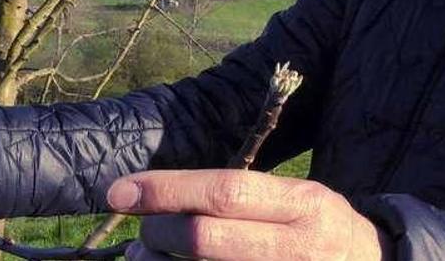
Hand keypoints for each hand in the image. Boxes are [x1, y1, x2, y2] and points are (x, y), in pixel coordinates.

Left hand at [107, 170, 391, 260]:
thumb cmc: (324, 234)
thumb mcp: (302, 201)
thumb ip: (246, 199)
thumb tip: (168, 202)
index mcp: (304, 205)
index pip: (226, 190)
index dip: (167, 190)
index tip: (120, 191)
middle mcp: (298, 247)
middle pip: (207, 238)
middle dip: (160, 231)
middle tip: (146, 229)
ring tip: (147, 256)